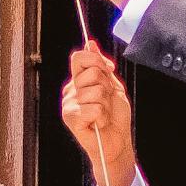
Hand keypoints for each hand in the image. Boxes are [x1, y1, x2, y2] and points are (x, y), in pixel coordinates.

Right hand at [59, 40, 139, 185]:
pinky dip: (102, 116)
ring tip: (103, 114)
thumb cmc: (114, 116)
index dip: (97, 61)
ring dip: (106, 104)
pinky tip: (98, 123)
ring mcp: (69, 105)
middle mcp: (70, 91)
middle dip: (106, 87)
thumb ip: (100, 65)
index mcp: (78, 81)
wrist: (117, 141)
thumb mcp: (112, 85)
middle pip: (91, 73)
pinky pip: (94, 108)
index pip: (79, 58)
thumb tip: (90, 43)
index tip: (108, 71)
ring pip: (95, 91)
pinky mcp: (71, 119)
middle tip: (106, 101)